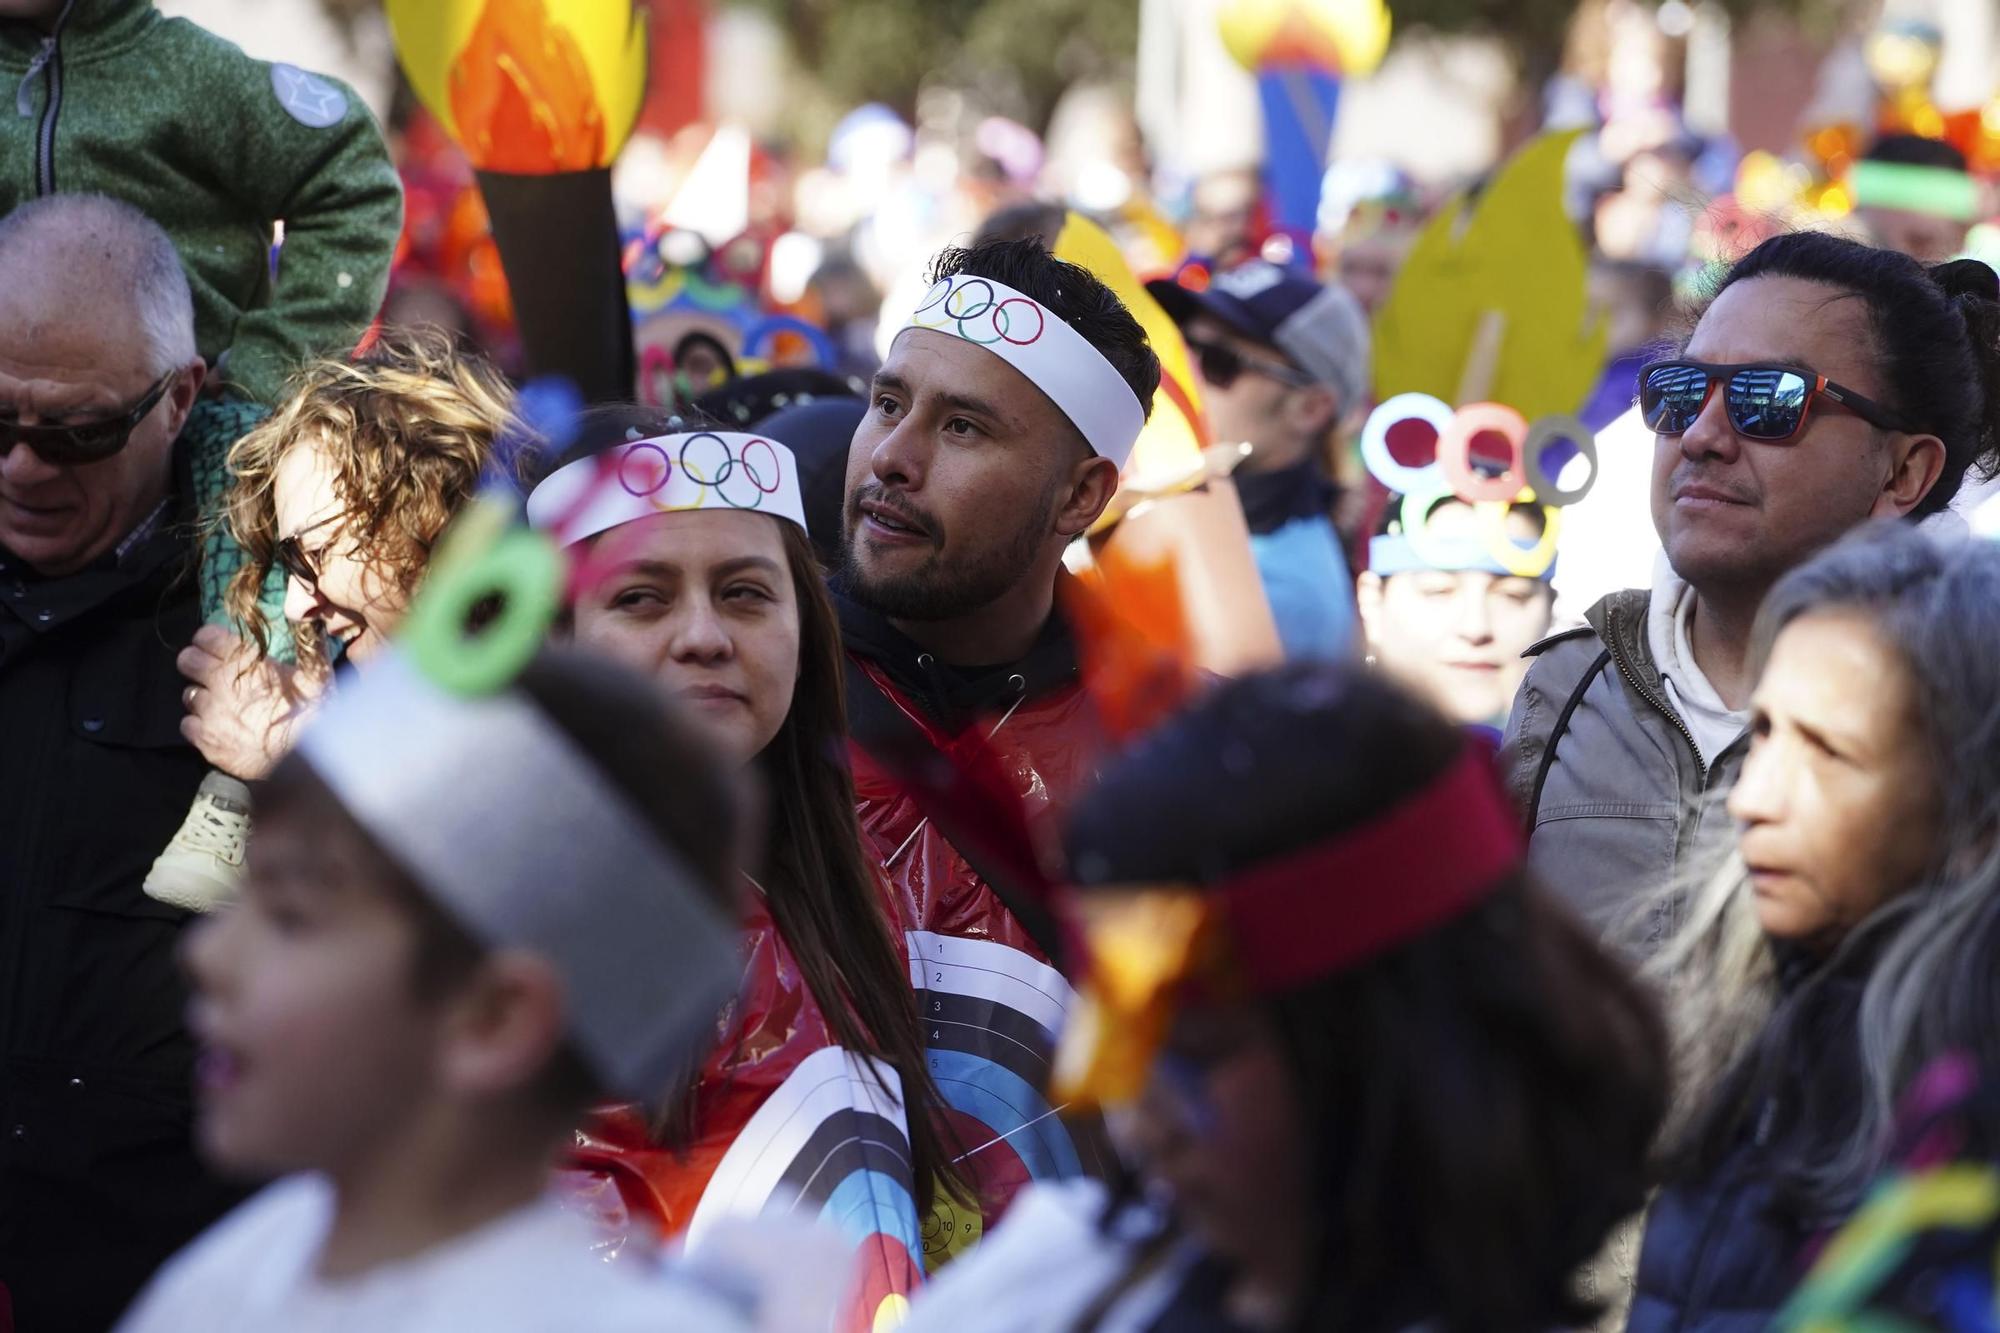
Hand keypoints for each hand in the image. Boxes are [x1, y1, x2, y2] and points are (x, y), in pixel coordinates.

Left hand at [177, 625, 321, 779]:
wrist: (305, 759)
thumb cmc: (314, 713)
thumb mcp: (318, 674)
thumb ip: (309, 644)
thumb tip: (307, 614)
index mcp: (244, 661)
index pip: (206, 636)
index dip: (210, 639)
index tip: (216, 645)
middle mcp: (220, 682)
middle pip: (187, 660)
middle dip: (195, 662)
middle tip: (211, 672)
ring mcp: (210, 712)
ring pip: (188, 694)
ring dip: (201, 696)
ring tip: (219, 704)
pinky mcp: (205, 739)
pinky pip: (187, 725)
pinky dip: (199, 724)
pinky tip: (217, 727)